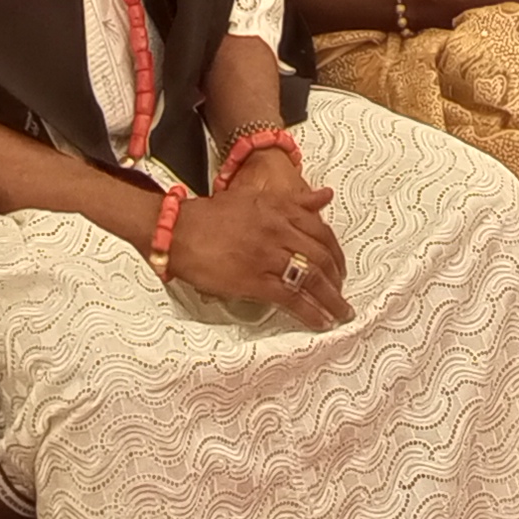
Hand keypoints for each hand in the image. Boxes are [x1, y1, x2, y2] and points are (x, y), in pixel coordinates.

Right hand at [167, 172, 350, 326]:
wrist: (177, 230)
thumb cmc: (212, 215)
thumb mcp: (256, 198)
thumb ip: (295, 200)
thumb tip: (325, 196)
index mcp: (280, 208)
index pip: (322, 231)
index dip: (337, 253)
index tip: (341, 267)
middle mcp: (278, 229)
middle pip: (321, 256)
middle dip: (337, 278)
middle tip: (341, 293)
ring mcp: (267, 255)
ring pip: (311, 278)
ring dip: (332, 299)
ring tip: (340, 313)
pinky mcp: (254, 279)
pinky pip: (291, 298)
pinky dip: (310, 312)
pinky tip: (320, 322)